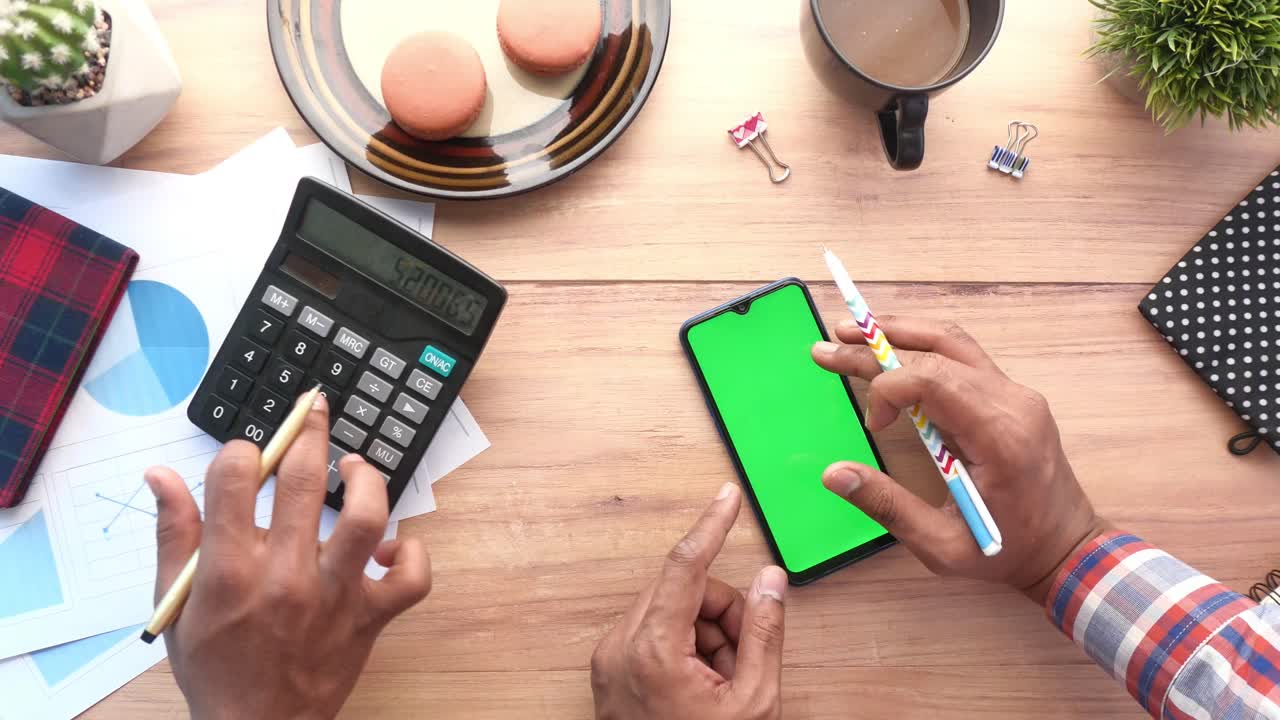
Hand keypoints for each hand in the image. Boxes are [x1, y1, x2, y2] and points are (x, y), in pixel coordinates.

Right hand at [144, 393, 431, 719]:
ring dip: (366, 480)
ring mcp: (335, 596)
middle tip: (313, 410)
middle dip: (309, 430)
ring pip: (368, 518)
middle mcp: (286, 577)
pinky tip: (391, 544)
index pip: (237, 479)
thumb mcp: (175, 603)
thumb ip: (173, 534)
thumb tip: (161, 476)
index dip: (243, 451)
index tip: (248, 454)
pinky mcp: (371, 617)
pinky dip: (411, 554)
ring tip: (354, 467)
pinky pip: (412, 578)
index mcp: (230, 571)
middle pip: (306, 481)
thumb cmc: (216, 666)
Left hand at [591, 484, 786, 719]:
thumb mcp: (754, 702)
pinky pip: (657, 631)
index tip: (728, 497)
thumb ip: (765, 633)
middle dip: (724, 612)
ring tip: (723, 684)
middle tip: (746, 657)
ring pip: (673, 609)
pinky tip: (703, 686)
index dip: (712, 526)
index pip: (685, 565)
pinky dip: (688, 647)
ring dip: (708, 633)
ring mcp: (611, 658)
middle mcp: (621, 646)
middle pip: (685, 589)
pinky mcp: (611, 669)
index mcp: (652, 649)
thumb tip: (770, 580)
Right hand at [811, 317, 1109, 603]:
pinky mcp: (1013, 396)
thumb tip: (833, 473)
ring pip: (952, 342)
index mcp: (999, 436)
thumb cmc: (1006, 552)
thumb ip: (888, 506)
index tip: (873, 425)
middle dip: (876, 346)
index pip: (934, 378)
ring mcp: (1017, 394)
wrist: (1068, 550)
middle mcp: (1013, 402)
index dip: (888, 388)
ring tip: (853, 333)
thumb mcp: (942, 546)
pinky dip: (923, 349)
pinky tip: (894, 348)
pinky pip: (964, 357)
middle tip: (826, 347)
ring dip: (901, 333)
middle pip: (937, 350)